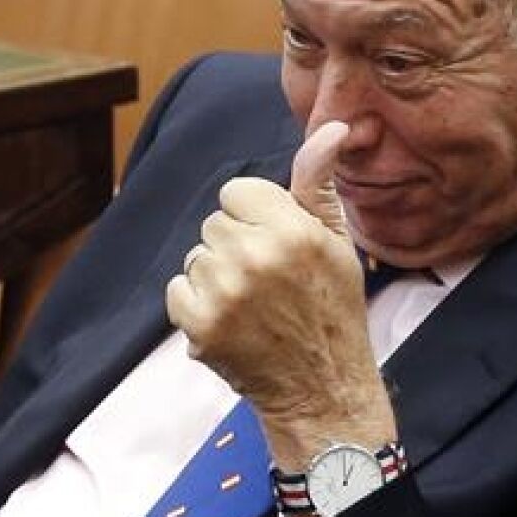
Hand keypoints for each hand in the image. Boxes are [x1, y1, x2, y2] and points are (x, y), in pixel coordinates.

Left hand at [166, 122, 395, 461]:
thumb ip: (320, 183)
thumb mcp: (338, 242)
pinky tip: (231, 323)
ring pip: (196, 257)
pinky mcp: (201, 325)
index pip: (235, 191)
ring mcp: (225, 293)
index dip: (253, 217)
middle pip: (214, 225)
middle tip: (268, 282)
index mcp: (291, 229)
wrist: (323, 389)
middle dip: (234, 247)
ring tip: (252, 305)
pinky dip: (196, 307)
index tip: (274, 244)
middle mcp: (255, 257)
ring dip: (215, 278)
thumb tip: (332, 127)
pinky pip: (178, 290)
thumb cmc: (332, 310)